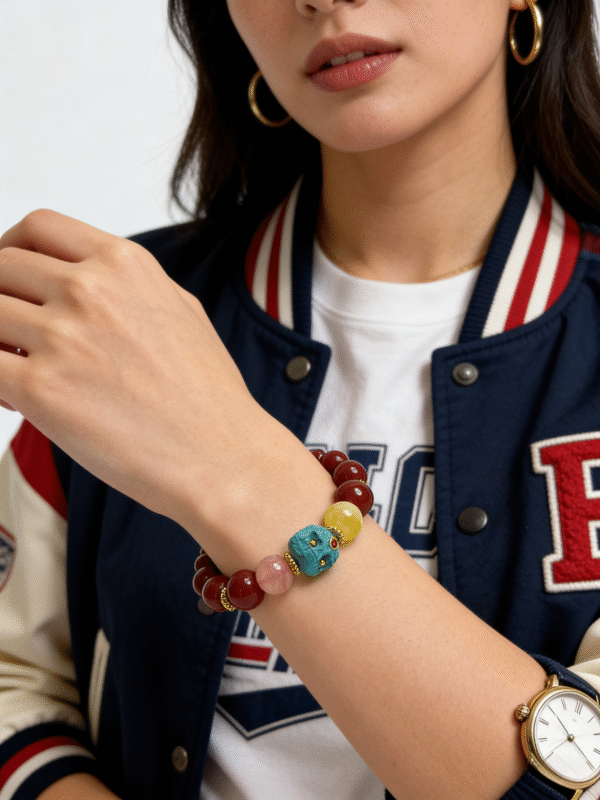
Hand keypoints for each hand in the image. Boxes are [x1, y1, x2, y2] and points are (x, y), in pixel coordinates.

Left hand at [0, 210, 262, 526]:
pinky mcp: (42, 390)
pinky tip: (12, 400)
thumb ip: (125, 286)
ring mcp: (64, 337)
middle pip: (1, 268)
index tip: (8, 277)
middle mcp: (91, 290)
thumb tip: (78, 283)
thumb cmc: (207, 395)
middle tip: (8, 333)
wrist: (221, 456)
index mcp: (125, 264)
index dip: (9, 248)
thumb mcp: (179, 310)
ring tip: (15, 370)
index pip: (38, 227)